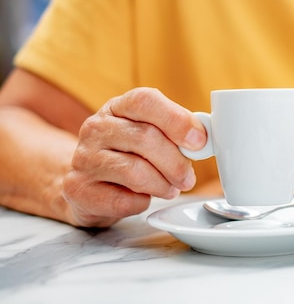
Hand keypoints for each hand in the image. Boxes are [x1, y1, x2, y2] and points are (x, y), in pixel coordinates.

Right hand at [62, 87, 206, 226]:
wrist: (87, 184)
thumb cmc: (130, 156)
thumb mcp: (150, 134)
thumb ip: (176, 133)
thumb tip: (204, 140)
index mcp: (118, 107)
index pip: (145, 101)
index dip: (177, 120)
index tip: (199, 141)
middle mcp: (96, 128)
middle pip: (145, 138)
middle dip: (176, 162)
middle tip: (188, 178)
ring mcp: (84, 158)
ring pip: (135, 171)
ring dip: (163, 185)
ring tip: (171, 189)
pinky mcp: (79, 190)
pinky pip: (122, 200)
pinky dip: (142, 203)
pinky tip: (144, 199)